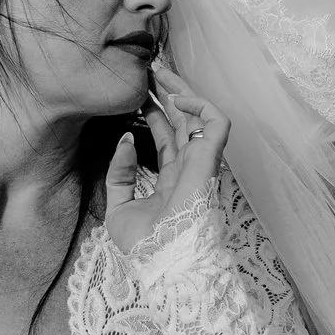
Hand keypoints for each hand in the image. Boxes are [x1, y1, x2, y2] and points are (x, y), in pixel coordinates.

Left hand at [104, 60, 229, 255]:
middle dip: (167, 96)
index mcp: (170, 179)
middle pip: (181, 122)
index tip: (136, 95)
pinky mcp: (210, 160)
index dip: (153, 114)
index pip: (165, 138)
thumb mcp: (119, 207)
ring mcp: (200, 162)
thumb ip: (120, 174)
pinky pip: (216, 123)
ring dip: (182, 92)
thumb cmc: (145, 246)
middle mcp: (187, 168)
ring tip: (161, 73)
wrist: (164, 262)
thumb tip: (126, 139)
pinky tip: (177, 98)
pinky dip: (201, 105)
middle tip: (148, 73)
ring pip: (198, 116)